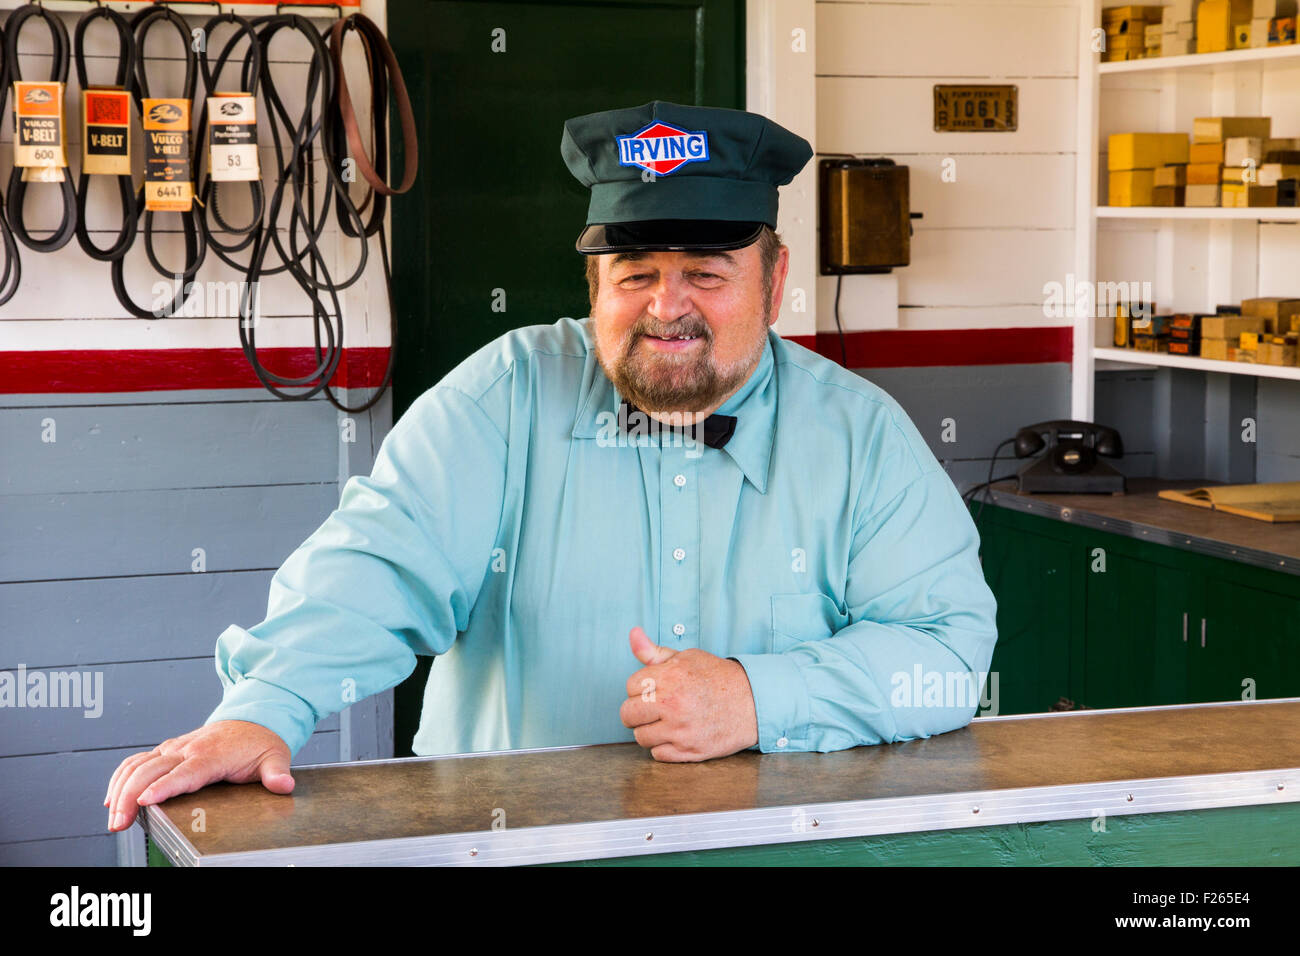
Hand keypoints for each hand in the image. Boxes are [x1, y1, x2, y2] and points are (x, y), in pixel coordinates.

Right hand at [104, 720, 293, 831]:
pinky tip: (111, 798)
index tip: (145, 802)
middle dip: (130, 797)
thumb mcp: (275, 757)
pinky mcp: (166, 751)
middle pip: (152, 771)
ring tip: (113, 819)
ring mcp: (174, 748)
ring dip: (119, 790)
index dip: (163, 787)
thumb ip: (276, 773)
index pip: (185, 772)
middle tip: (119, 824)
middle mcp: (187, 749)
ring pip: (138, 765)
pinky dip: (120, 778)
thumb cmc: (261, 743)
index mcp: (212, 754)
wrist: (253, 718)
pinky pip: (136, 761)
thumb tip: (284, 784)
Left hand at [619, 626, 758, 761]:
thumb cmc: (717, 678)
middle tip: (653, 708)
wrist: (752, 701)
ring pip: (640, 737)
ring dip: (650, 730)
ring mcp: (680, 730)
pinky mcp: (689, 751)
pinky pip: (657, 754)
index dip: (640, 688)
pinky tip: (676, 735)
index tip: (653, 689)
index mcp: (669, 677)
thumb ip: (654, 651)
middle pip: (628, 714)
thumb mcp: (686, 657)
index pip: (629, 687)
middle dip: (637, 711)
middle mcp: (672, 704)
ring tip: (666, 722)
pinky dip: (664, 747)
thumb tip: (634, 634)